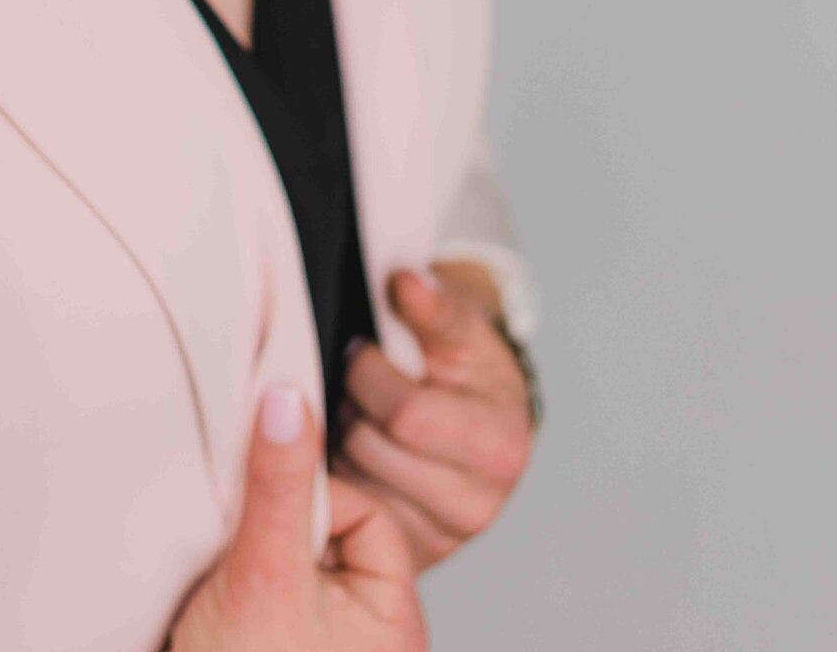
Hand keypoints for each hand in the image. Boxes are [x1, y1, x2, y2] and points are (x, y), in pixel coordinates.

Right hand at [167, 382, 427, 651]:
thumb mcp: (262, 576)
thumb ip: (278, 486)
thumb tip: (289, 399)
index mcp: (394, 624)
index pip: (367, 515)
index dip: (313, 499)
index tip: (265, 514)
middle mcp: (370, 640)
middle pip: (329, 534)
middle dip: (276, 528)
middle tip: (240, 550)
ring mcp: (324, 649)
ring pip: (293, 561)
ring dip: (251, 555)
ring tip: (221, 579)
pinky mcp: (278, 648)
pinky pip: (267, 590)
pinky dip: (236, 584)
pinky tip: (209, 597)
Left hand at [330, 266, 534, 573]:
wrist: (478, 421)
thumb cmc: (466, 371)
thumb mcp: (460, 331)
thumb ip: (435, 308)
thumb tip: (407, 281)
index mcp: (500, 446)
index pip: (406, 413)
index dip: (370, 373)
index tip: (362, 348)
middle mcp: (478, 504)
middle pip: (372, 449)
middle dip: (351, 407)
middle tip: (351, 385)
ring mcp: (440, 539)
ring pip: (352, 483)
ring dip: (338, 444)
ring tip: (353, 416)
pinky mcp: (407, 555)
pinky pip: (345, 516)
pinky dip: (336, 480)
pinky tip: (343, 454)